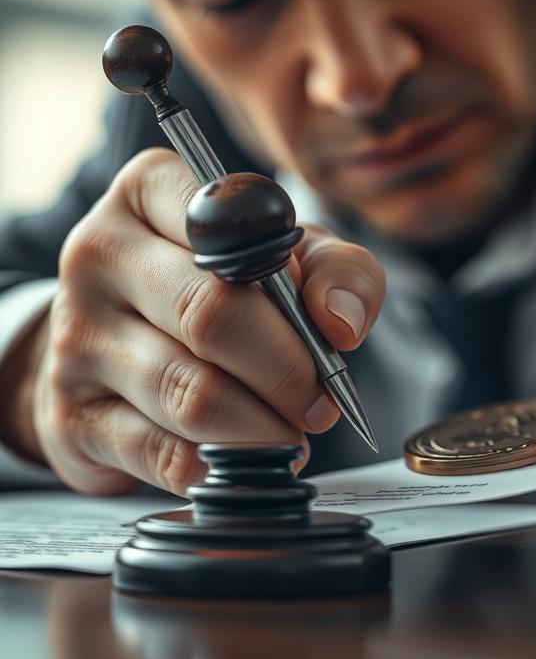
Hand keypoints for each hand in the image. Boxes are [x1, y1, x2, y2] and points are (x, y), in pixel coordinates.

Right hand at [6, 148, 384, 495]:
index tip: (326, 326)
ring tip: (293, 432)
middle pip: (212, 315)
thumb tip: (340, 322)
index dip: (295, 283)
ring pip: (192, 394)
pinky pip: (165, 454)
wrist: (115, 357)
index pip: (234, 228)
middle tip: (323, 401)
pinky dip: (226, 467)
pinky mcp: (72, 416)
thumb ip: (336, 271)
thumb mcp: (288, 258)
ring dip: (264, 427)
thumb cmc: (218, 292)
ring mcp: (76, 337)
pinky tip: (251, 460)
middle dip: (289, 371)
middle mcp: (100, 253)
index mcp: (150, 192)